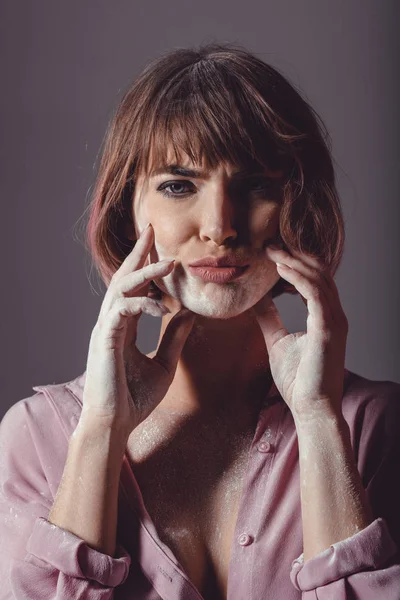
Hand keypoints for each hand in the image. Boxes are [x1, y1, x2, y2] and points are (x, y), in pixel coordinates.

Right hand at [81, 223, 195, 433]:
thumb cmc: (134, 398)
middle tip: (151, 229)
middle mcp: (113, 322)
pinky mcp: (104, 339)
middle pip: (123, 278)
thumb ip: (175, 338)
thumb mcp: (164, 364)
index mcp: (124, 326)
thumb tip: (190, 314)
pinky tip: (163, 306)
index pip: (135, 288)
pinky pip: (121, 310)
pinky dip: (142, 304)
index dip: (145, 265)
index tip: (159, 247)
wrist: (115, 424)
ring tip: (168, 263)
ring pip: (121, 288)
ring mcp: (106, 329)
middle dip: (138, 253)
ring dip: (145, 273)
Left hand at [250, 245, 348, 420]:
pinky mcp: (329, 329)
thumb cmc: (299, 380)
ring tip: (271, 251)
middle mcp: (334, 315)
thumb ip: (269, 319)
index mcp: (325, 317)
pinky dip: (299, 277)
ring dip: (294, 261)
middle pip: (318, 273)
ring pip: (319, 278)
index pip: (314, 280)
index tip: (271, 255)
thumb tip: (254, 300)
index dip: (295, 264)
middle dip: (294, 256)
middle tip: (270, 244)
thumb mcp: (277, 342)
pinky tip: (280, 268)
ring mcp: (335, 321)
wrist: (312, 409)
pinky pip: (316, 294)